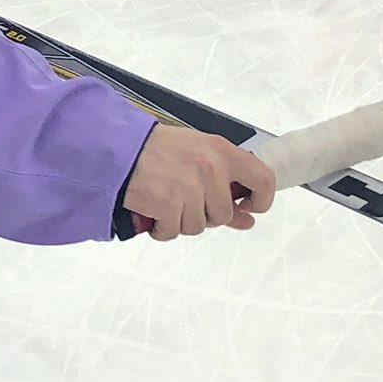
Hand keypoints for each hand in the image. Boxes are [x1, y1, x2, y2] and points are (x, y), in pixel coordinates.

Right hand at [119, 124, 276, 240]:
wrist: (118, 149)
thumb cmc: (156, 149)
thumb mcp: (196, 154)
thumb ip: (224, 184)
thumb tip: (246, 218)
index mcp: (221, 151)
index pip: (264, 180)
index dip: (261, 201)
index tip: (247, 207)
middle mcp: (210, 169)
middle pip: (223, 214)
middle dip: (205, 213)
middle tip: (184, 197)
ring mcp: (189, 188)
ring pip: (198, 226)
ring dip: (180, 220)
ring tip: (165, 198)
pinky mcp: (168, 205)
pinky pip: (173, 232)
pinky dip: (162, 228)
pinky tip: (153, 210)